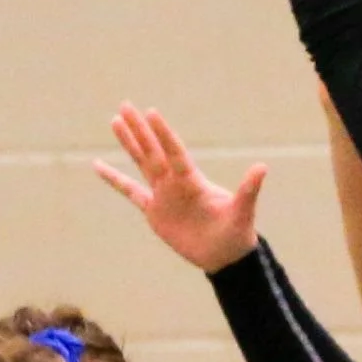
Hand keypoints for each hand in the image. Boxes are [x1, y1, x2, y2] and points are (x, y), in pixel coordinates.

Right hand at [96, 105, 263, 273]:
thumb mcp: (242, 211)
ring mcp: (162, 194)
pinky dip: (114, 179)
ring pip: (141, 163)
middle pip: (153, 151)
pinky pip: (129, 191)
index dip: (163, 134)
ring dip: (129, 143)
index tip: (152, 112)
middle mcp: (175, 182)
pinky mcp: (153, 211)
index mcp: (193, 181)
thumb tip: (262, 167)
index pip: (174, 152)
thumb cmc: (236, 233)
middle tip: (125, 105)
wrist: (224, 256)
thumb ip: (249, 190)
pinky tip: (98, 165)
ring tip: (115, 121)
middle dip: (140, 129)